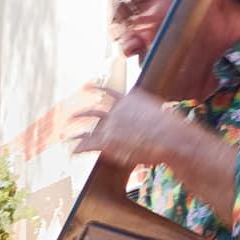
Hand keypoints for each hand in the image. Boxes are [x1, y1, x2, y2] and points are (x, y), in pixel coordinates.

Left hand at [69, 86, 187, 167]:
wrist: (171, 139)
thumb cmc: (175, 131)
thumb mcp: (165, 115)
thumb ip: (157, 114)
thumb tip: (166, 117)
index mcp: (131, 98)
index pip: (109, 92)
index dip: (97, 89)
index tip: (88, 87)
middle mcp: (118, 109)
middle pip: (95, 107)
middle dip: (82, 112)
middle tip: (71, 114)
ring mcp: (111, 124)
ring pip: (86, 122)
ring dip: (74, 126)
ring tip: (64, 132)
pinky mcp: (107, 141)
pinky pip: (87, 143)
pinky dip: (78, 147)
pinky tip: (72, 152)